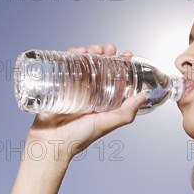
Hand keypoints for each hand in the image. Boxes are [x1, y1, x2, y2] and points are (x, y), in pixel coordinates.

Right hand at [26, 43, 147, 162]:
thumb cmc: (78, 138)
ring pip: (84, 63)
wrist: (50, 143)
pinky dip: (70, 55)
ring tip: (90, 50)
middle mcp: (90, 93)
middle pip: (100, 66)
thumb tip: (143, 96)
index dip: (122, 64)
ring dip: (89, 51)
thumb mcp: (105, 124)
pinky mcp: (59, 86)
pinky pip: (65, 66)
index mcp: (104, 101)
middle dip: (105, 53)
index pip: (116, 77)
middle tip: (107, 50)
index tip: (126, 55)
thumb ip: (125, 114)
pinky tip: (74, 51)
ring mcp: (74, 88)